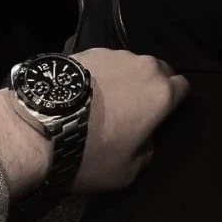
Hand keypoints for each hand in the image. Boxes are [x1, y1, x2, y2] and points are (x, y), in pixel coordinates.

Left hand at [0, 48, 188, 200]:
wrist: (38, 126)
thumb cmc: (90, 152)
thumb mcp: (127, 172)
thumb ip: (147, 152)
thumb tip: (145, 140)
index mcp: (161, 94)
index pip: (183, 87)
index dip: (174, 102)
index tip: (159, 117)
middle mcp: (144, 66)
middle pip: (160, 71)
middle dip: (152, 87)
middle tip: (132, 111)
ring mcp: (115, 54)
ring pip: (131, 65)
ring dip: (125, 80)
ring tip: (103, 102)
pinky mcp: (89, 50)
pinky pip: (106, 62)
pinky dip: (101, 75)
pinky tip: (83, 93)